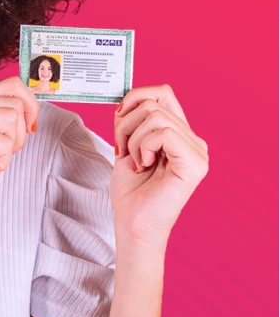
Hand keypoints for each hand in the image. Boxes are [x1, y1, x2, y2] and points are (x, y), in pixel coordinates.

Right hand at [0, 77, 39, 223]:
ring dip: (8, 147)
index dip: (29, 106)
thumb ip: (5, 115)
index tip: (28, 127)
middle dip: (18, 133)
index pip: (11, 84)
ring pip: (12, 118)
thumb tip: (32, 102)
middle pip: (15, 103)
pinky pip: (4, 142)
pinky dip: (0, 161)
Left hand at [112, 84, 208, 246]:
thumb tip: (128, 98)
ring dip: (132, 138)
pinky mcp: (195, 164)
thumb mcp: (127, 144)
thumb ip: (133, 120)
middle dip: (126, 123)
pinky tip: (144, 166)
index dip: (134, 98)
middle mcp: (193, 140)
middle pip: (154, 102)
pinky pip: (162, 133)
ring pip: (155, 116)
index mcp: (180, 133)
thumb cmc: (130, 190)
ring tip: (135, 162)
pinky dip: (142, 147)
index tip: (118, 120)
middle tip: (124, 150)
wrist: (132, 223)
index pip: (162, 93)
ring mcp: (197, 152)